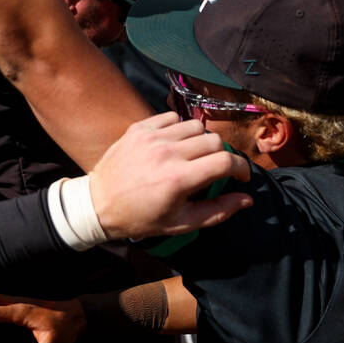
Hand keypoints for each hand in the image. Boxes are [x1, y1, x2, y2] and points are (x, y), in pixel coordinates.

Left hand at [89, 112, 252, 239]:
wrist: (97, 204)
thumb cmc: (141, 218)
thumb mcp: (181, 224)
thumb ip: (218, 211)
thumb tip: (246, 198)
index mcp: (178, 180)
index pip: (225, 161)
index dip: (241, 168)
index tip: (240, 177)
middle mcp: (167, 153)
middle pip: (214, 141)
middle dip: (222, 156)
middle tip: (214, 170)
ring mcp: (152, 137)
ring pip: (196, 126)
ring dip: (202, 141)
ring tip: (193, 157)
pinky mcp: (140, 127)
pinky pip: (173, 118)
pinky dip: (180, 129)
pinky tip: (174, 145)